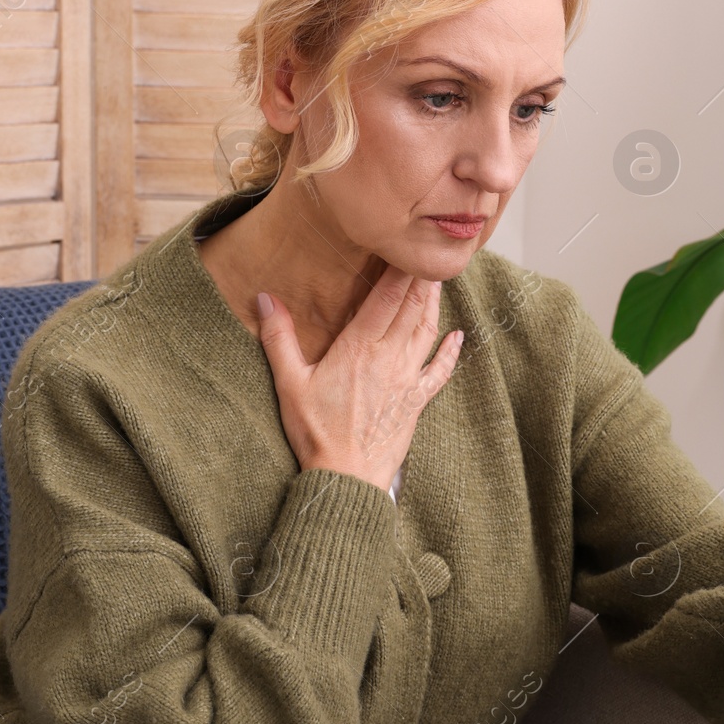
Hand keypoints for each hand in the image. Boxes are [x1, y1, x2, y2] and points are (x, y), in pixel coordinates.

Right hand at [256, 264, 462, 491]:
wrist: (347, 478)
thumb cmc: (316, 433)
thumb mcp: (289, 384)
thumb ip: (279, 338)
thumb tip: (265, 298)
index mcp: (359, 348)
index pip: (386, 296)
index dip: (399, 268)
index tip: (405, 245)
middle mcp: (389, 358)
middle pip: (412, 307)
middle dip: (420, 277)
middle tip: (428, 252)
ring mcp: (407, 380)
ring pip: (427, 331)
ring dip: (434, 304)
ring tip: (438, 280)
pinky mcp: (416, 402)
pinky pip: (439, 372)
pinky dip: (450, 352)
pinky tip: (458, 337)